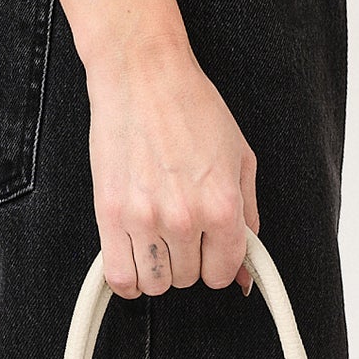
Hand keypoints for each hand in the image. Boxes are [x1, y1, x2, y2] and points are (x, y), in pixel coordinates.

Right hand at [86, 32, 258, 298]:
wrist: (142, 75)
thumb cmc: (191, 108)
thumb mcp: (240, 160)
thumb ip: (248, 220)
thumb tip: (246, 275)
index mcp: (222, 205)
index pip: (223, 272)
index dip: (218, 263)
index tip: (210, 249)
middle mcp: (185, 217)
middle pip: (188, 279)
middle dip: (188, 260)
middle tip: (181, 228)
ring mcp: (145, 219)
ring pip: (155, 283)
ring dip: (158, 268)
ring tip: (157, 239)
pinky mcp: (110, 215)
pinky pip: (120, 277)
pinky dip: (128, 279)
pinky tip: (134, 258)